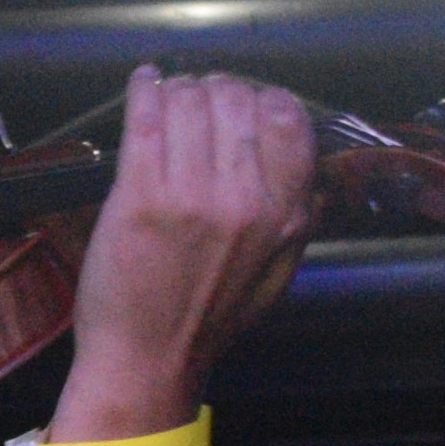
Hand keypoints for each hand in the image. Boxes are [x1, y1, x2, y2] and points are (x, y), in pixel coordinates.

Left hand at [58, 68, 320, 420]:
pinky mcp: (140, 196)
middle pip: (236, 99)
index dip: (262, 98)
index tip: (242, 103)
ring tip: (168, 100)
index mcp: (285, 214)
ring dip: (177, 90)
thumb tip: (304, 165)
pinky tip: (144, 86)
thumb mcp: (277, 269)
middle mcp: (245, 199)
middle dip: (215, 89)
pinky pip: (147, 116)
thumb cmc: (209, 316)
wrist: (150, 359)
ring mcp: (191, 195)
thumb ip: (296, 215)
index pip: (288, 117)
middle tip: (198, 99)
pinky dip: (144, 90)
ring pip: (190, 100)